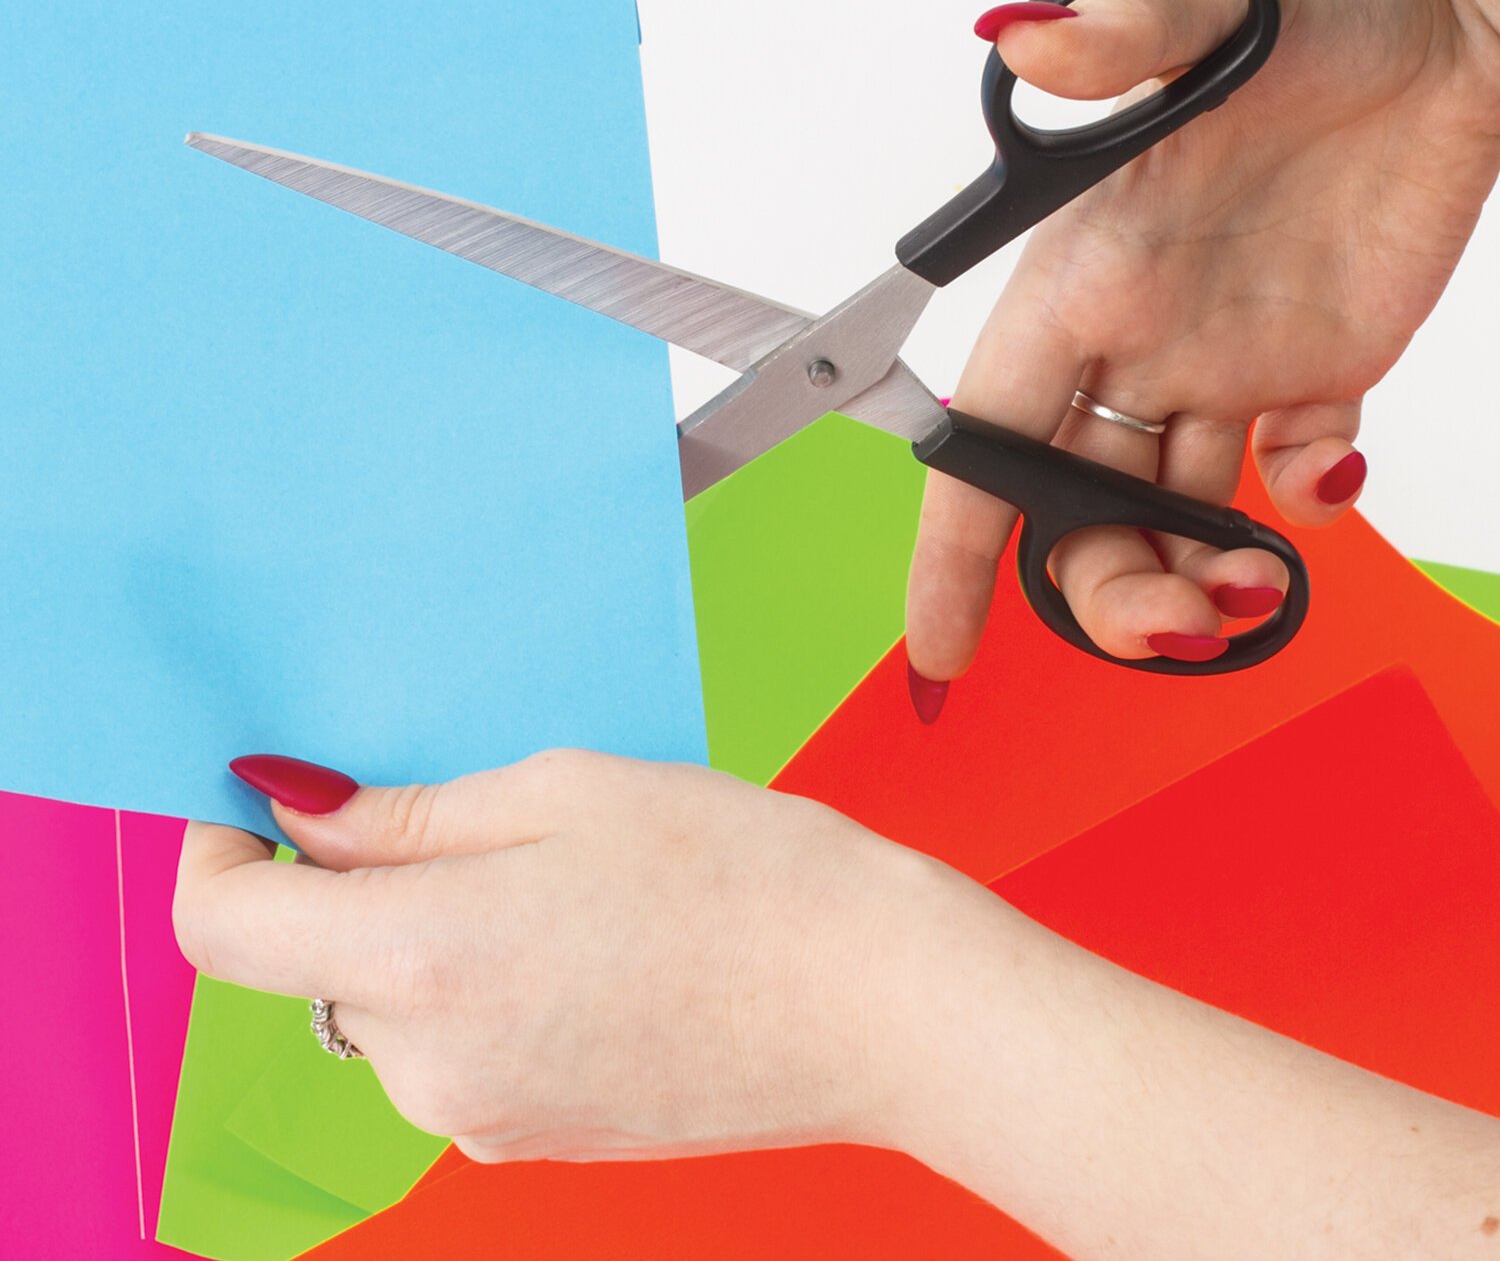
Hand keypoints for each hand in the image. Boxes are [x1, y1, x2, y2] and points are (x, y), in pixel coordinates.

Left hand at [175, 749, 1499, 1258]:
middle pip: (313, 965)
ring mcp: (481, 1118)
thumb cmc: (740, 870)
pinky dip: (479, 986)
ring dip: (428, 934)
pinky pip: (453, 1050)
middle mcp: (427, 1065)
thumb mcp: (564, 790)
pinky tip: (588, 942)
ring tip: (559, 878)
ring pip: (386, 1006)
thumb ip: (409, 813)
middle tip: (466, 810)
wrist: (878, 1002)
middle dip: (353, 884)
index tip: (252, 802)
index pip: (226, 930)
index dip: (216, 853)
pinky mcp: (532, 1139)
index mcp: (425, 957)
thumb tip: (293, 814)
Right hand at [906, 0, 1499, 692]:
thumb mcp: (1207, 5)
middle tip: (1181, 626)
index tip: (943, 647)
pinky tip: (1331, 476)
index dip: (954, 552)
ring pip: (1177, 510)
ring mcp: (1224, 359)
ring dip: (1204, 575)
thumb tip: (1021, 39)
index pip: (988, 438)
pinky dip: (1311, 503)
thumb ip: (1115, 35)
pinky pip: (1294, 468)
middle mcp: (1135, 336)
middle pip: (1081, 505)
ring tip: (1257, 592)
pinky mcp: (1316, 362)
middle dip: (1112, 589)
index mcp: (1080, 279)